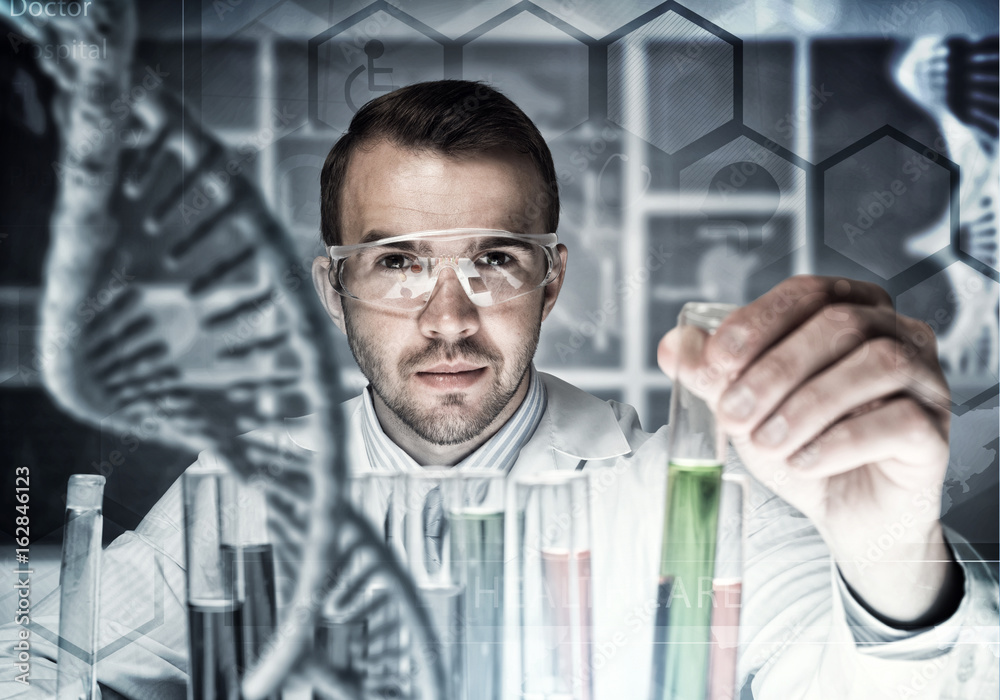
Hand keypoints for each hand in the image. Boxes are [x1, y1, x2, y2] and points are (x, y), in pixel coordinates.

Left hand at [658, 275, 961, 625]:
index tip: (717, 359)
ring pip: (875, 366)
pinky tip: (804, 462)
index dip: (758, 321)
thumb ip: (712, 375)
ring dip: (806, 405)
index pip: (807, 293)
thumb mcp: (748, 408)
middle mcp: (898, 334)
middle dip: (775, 370)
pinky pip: (898, 421)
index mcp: (852, 311)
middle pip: (840, 325)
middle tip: (733, 414)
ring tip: (766, 442)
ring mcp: (926, 380)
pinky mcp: (935, 431)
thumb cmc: (803, 447)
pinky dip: (840, 441)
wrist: (846, 514)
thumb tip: (673, 346)